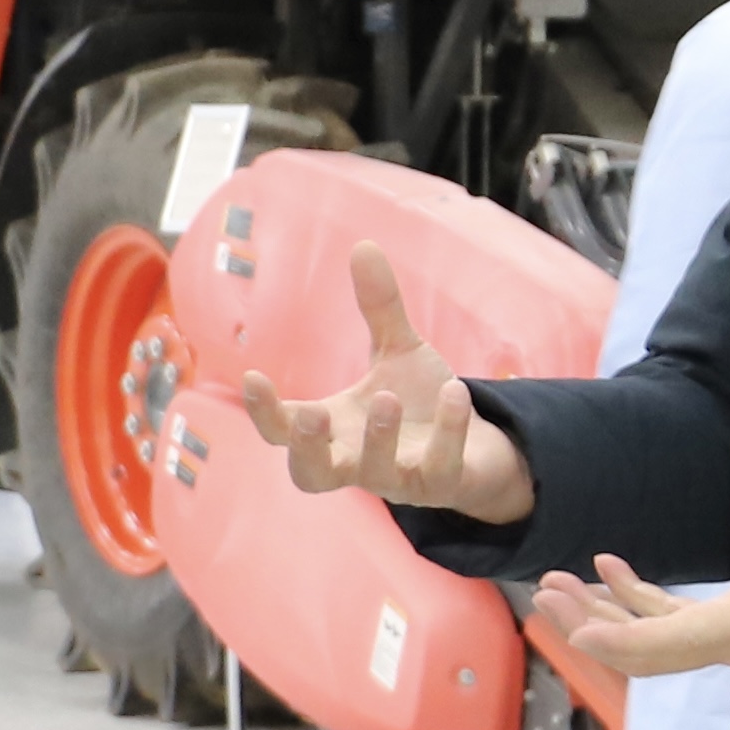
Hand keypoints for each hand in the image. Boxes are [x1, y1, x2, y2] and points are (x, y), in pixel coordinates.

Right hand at [231, 242, 534, 526]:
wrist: (476, 449)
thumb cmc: (418, 403)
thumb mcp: (397, 351)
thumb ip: (378, 307)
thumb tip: (363, 244)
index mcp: (333, 429)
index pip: (282, 430)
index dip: (265, 411)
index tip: (254, 377)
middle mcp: (355, 461)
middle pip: (310, 475)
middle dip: (307, 448)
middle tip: (312, 413)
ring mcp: (397, 478)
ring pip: (373, 475)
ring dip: (377, 438)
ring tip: (386, 396)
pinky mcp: (440, 484)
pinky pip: (439, 468)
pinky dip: (447, 431)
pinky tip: (455, 391)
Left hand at [528, 423, 729, 675]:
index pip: (674, 639)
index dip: (623, 635)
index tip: (579, 631)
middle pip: (648, 651)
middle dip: (592, 625)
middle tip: (543, 596)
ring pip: (653, 642)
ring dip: (604, 616)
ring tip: (554, 588)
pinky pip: (672, 626)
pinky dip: (636, 603)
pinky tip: (609, 568)